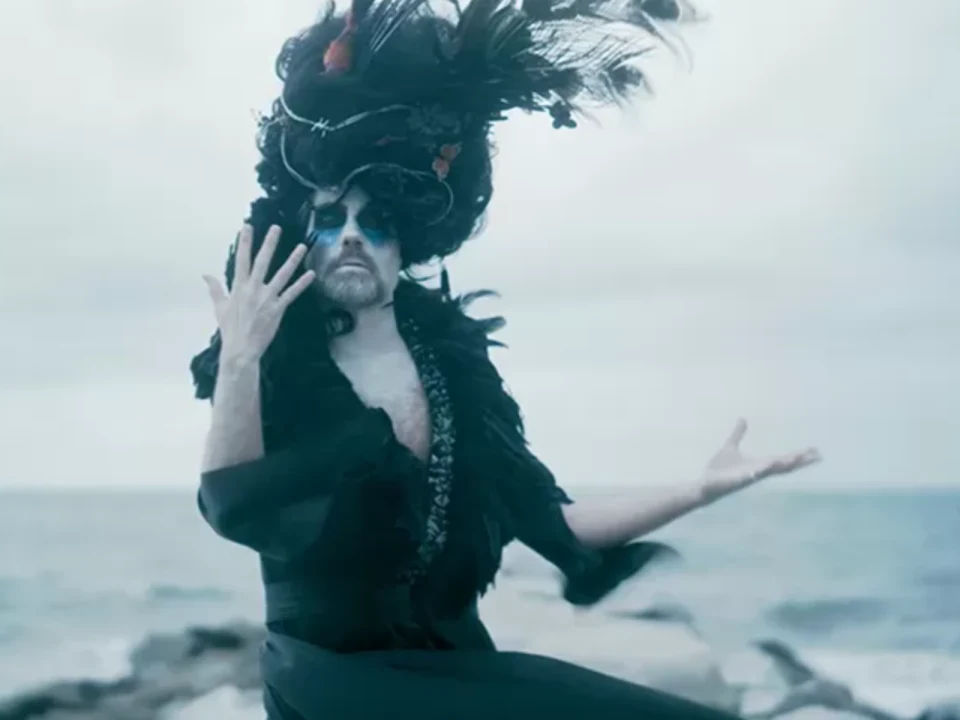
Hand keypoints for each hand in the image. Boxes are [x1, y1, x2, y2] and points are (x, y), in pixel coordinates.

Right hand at [202, 224, 314, 364]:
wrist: (241, 348)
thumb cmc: (230, 328)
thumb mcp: (220, 307)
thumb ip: (215, 289)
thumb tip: (205, 275)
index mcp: (239, 286)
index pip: (241, 259)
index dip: (244, 242)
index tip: (247, 227)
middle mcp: (253, 289)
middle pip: (263, 261)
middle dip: (269, 244)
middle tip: (276, 228)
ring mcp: (267, 298)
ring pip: (282, 274)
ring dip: (293, 260)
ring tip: (302, 247)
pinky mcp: (278, 308)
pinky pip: (291, 293)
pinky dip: (302, 284)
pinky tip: (311, 274)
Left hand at [698, 419, 820, 502]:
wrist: (704, 484)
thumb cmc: (719, 469)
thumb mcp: (731, 447)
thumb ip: (738, 434)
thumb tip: (742, 418)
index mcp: (758, 464)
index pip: (783, 459)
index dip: (799, 455)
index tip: (815, 450)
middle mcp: (757, 472)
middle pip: (783, 466)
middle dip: (800, 461)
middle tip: (818, 456)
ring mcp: (748, 477)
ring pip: (769, 471)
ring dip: (783, 465)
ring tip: (798, 458)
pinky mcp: (736, 481)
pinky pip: (750, 476)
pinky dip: (759, 471)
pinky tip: (768, 466)